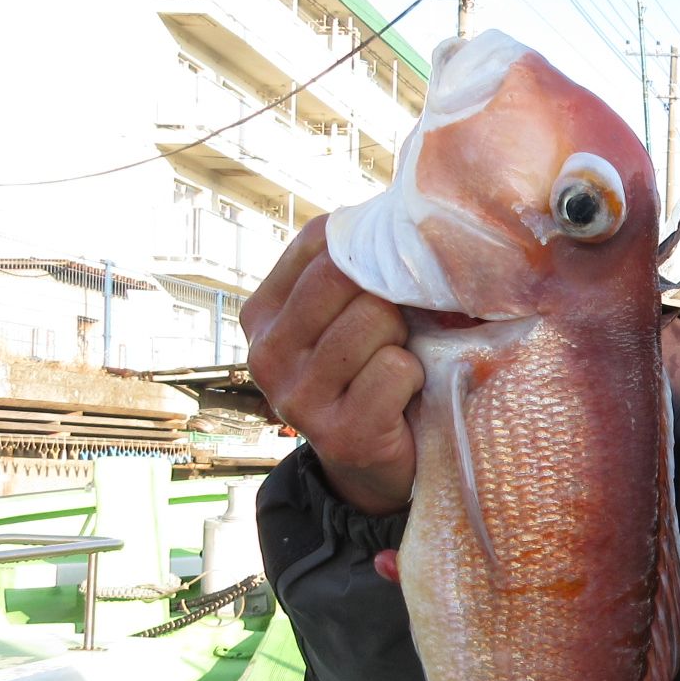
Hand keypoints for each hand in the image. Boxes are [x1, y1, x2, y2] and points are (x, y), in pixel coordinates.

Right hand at [243, 216, 422, 514]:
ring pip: (374, 319)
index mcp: (263, 315)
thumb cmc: (370, 377)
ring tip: (399, 363)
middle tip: (402, 324)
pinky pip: (397, 369)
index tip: (393, 267)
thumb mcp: (344, 320)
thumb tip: (397, 210)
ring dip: (406, 337)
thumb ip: (350, 274)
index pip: (317, 241)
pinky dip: (416, 378)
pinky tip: (405, 397)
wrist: (374, 470)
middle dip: (389, 293)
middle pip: (344, 275)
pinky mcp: (340, 433)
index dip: (369, 245)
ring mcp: (298, 397)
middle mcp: (268, 354)